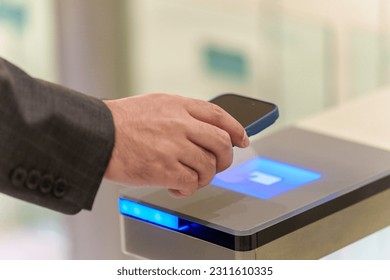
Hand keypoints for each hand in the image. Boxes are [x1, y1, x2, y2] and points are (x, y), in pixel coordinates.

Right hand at [103, 93, 248, 196]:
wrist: (97, 134)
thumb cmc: (121, 122)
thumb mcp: (156, 105)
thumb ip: (183, 114)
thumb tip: (208, 130)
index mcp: (179, 106)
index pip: (219, 115)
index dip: (236, 129)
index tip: (242, 140)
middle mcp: (180, 124)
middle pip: (221, 143)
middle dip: (225, 159)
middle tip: (218, 165)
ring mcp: (173, 147)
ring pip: (208, 167)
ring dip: (204, 176)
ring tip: (190, 177)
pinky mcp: (164, 169)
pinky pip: (191, 183)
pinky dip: (188, 189)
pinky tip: (177, 186)